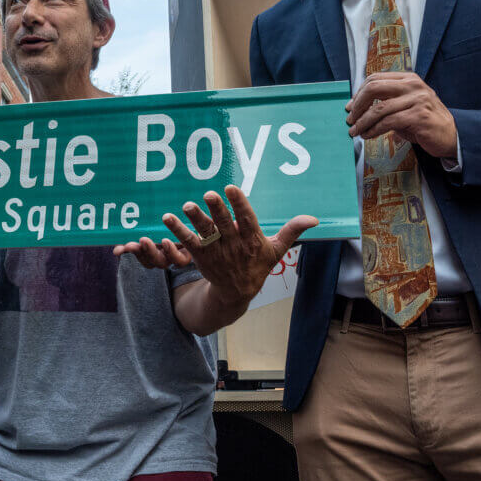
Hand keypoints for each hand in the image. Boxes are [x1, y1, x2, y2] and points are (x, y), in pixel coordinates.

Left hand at [114, 185, 317, 303]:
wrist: (237, 292)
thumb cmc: (258, 265)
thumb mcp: (277, 249)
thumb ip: (292, 231)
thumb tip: (313, 219)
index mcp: (252, 241)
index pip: (246, 220)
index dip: (239, 204)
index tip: (232, 188)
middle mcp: (233, 246)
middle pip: (224, 225)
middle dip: (216, 210)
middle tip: (208, 194)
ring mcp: (216, 252)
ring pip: (205, 233)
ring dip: (195, 219)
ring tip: (186, 206)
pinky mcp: (201, 257)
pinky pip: (188, 243)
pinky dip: (177, 232)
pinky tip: (167, 219)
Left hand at [345, 72, 457, 158]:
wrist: (452, 135)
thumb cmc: (425, 121)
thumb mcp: (406, 105)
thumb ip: (387, 102)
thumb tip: (358, 109)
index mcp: (408, 78)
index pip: (375, 78)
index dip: (359, 93)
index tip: (350, 107)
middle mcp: (413, 85)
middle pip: (374, 88)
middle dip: (357, 105)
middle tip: (350, 119)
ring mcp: (417, 99)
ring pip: (378, 108)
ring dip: (363, 122)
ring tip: (355, 132)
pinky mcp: (418, 116)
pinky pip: (388, 122)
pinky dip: (373, 130)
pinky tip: (368, 135)